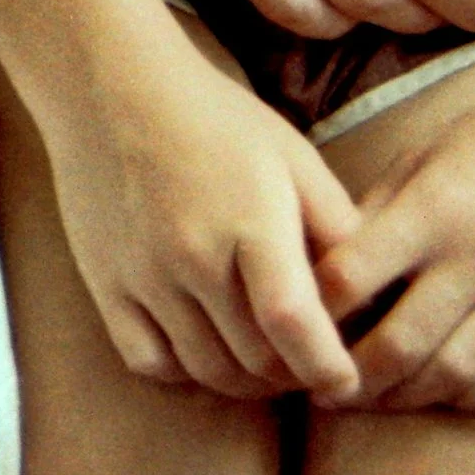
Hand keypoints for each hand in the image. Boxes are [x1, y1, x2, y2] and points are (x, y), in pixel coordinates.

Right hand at [42, 39, 360, 399]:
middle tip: (312, 365)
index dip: (327, 367)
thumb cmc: (216, 119)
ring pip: (206, 369)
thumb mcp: (293, 156)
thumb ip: (336, 223)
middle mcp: (194, 258)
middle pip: (255, 360)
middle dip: (295, 375)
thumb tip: (367, 290)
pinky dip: (184, 371)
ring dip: (246, 381)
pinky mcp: (107, 285)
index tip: (348, 383)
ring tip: (267, 363)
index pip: (294, 322)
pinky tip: (205, 349)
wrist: (112, 91)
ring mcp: (144, 277)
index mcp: (252, 222)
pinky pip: (149, 360)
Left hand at [315, 58, 474, 410]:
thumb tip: (317, 273)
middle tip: (319, 387)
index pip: (348, 280)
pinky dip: (473, 397)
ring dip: (401, 398)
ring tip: (369, 398)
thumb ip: (372, 215)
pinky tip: (442, 393)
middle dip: (346, 378)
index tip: (285, 328)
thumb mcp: (423, 157)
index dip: (308, 312)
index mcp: (434, 210)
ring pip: (453, 375)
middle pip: (397, 346)